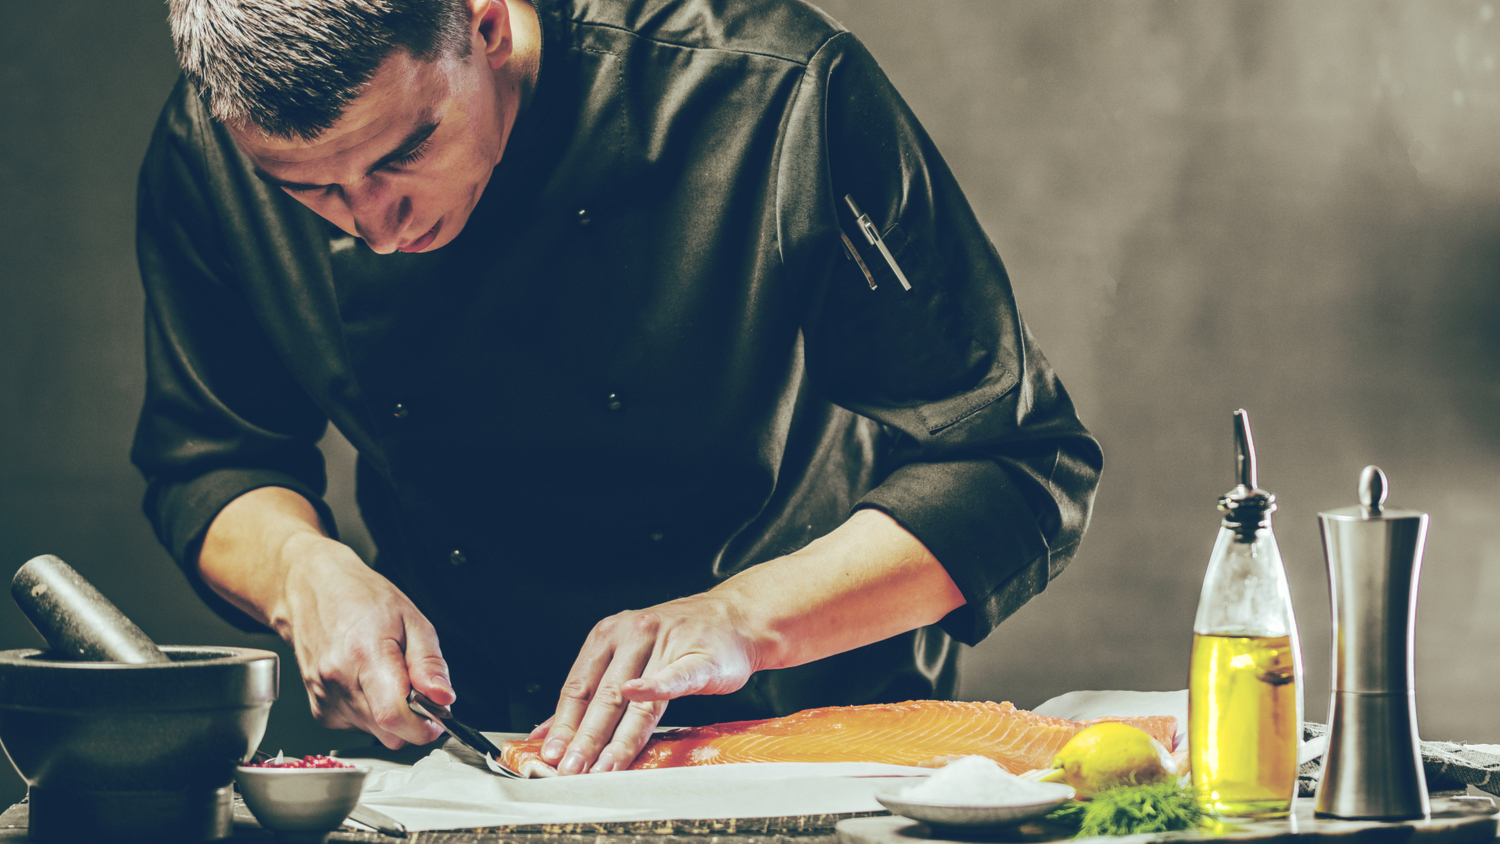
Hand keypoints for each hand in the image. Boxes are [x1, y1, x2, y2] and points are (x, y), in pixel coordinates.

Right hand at [273, 533, 455, 748]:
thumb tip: (443, 698)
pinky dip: (372, 713)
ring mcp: (324, 698)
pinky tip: (368, 682)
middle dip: (412, 719)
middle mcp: (339, 682)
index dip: (424, 725)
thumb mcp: (412, 620)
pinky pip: (358, 727)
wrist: (313, 590)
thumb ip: (430, 663)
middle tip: (414, 685)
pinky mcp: (319, 710)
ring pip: (375, 733)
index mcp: (365, 656)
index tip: (437, 716)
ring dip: (391, 714)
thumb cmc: (360, 598)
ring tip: (386, 675)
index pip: (394, 717)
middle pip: (388, 732)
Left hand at [535, 592, 760, 774]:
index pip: (578, 686)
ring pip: (637, 700)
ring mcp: (666, 644)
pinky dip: (655, 686)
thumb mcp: (628, 656)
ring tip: (604, 766)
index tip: (551, 756)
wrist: (735, 619)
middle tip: (571, 770)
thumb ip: (592, 693)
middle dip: (585, 739)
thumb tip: (547, 733)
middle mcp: (632, 634)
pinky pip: (675, 677)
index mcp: (608, 635)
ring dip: (618, 738)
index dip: (563, 724)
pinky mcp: (699, 658)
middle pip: (603, 696)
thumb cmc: (680, 640)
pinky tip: (638, 696)